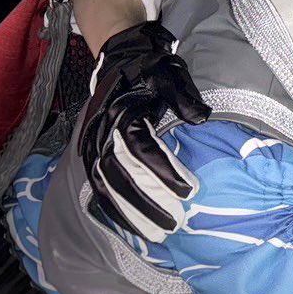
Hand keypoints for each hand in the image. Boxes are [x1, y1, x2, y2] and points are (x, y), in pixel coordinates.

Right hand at [79, 21, 210, 240]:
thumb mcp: (170, 75)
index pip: (141, 149)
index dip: (163, 172)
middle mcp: (101, 132)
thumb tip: (200, 118)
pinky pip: (99, 188)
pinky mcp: (92, 154)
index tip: (188, 191)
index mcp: (121, 112)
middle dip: (145, 203)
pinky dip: (113, 209)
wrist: (122, 59)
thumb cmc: (150, 69)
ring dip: (128, 213)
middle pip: (118, 175)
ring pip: (105, 187)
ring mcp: (92, 145)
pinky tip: (132, 226)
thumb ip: (184, 97)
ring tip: (155, 234)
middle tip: (173, 223)